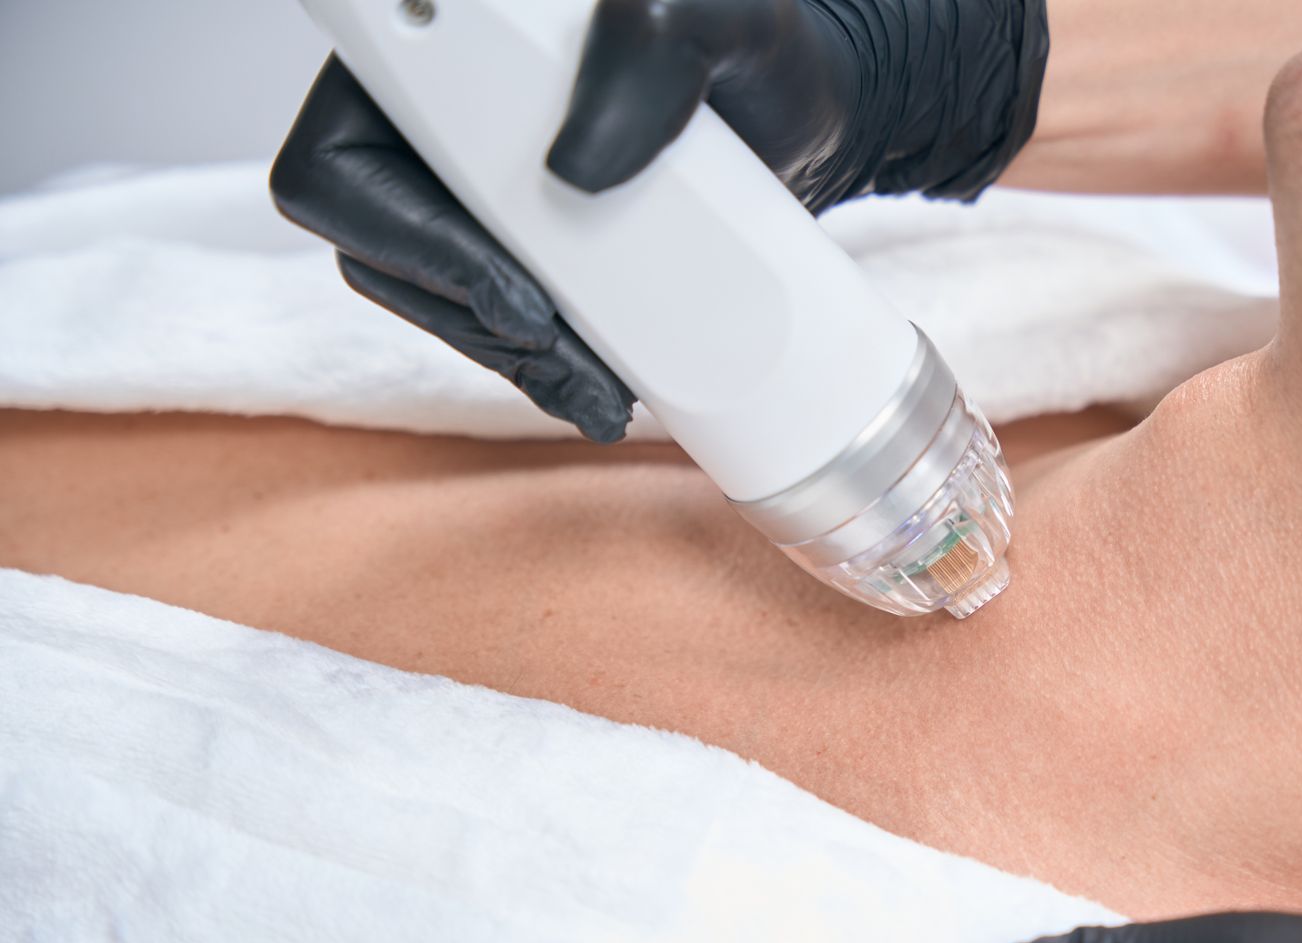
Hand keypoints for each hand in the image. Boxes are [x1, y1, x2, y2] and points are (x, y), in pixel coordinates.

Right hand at [271, 0, 1046, 441]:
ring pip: (435, 303)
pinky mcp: (524, 253)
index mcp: (439, 47)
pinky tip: (604, 393)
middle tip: (572, 358)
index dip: (408, 241)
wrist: (809, 113)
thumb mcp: (709, 16)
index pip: (340, 157)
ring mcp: (473, 194)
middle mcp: (432, 122)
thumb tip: (576, 169)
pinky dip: (546, 371)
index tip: (524, 294)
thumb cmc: (750, 46)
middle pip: (380, 250)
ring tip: (603, 394)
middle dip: (474, 322)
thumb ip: (645, 49)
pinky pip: (495, 329)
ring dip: (515, 362)